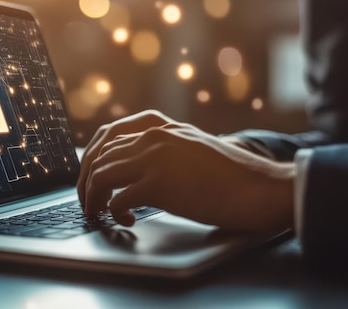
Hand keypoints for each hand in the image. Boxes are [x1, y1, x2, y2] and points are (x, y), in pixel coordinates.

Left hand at [83, 122, 294, 232]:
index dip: (92, 159)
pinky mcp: (159, 184)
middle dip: (87, 182)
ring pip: (101, 175)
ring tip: (99, 213)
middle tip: (89, 203)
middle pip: (100, 156)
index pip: (108, 136)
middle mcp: (153, 136)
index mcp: (161, 126)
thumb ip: (164, 149)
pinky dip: (114, 212)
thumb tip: (136, 168)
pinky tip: (128, 220)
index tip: (90, 178)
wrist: (260, 187)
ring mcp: (154, 158)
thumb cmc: (232, 174)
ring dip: (94, 197)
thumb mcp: (192, 147)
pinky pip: (117, 199)